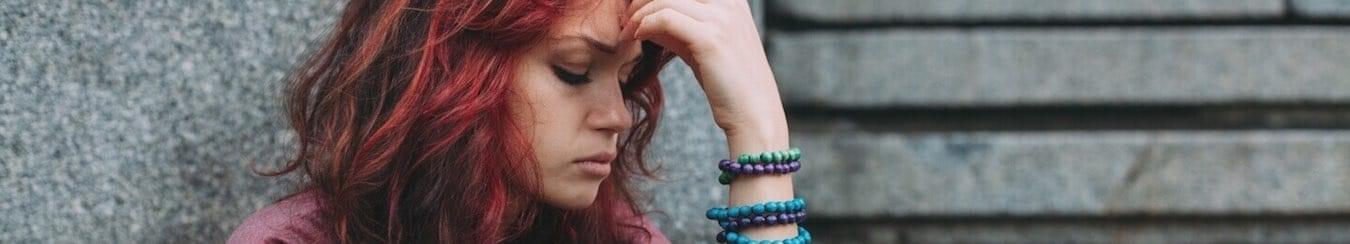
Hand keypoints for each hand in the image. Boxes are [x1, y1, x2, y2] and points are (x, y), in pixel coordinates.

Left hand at [623, 0, 787, 143]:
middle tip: (626, 18)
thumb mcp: (702, 46)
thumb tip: (645, 16)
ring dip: (638, 13)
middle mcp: (730, 2)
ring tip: (627, 31)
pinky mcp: (710, 39)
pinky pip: (665, 19)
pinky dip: (644, 25)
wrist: (753, 114)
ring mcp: (722, 18)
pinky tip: (637, 37)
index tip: (635, 9)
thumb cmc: (728, 83)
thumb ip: (678, 27)